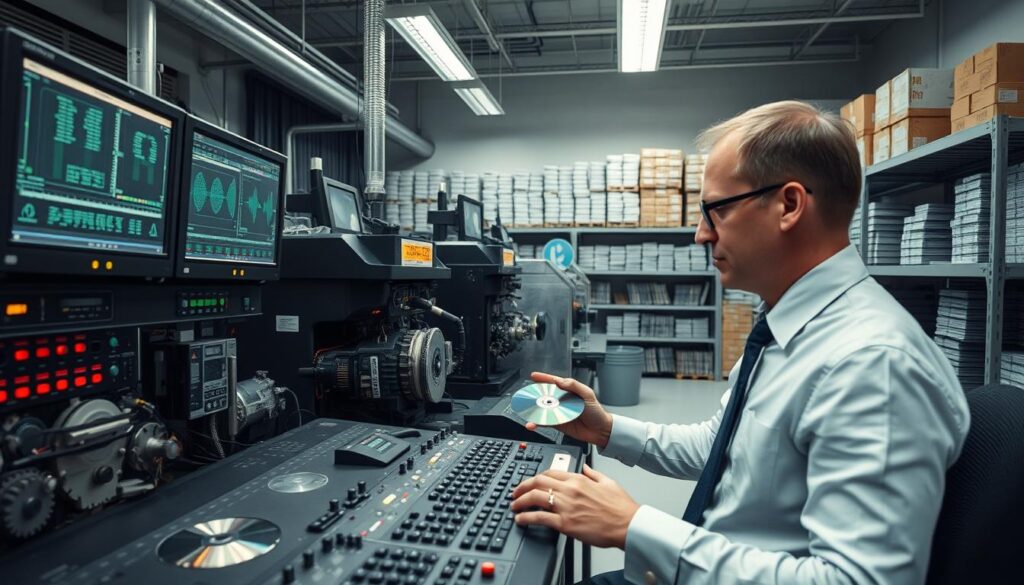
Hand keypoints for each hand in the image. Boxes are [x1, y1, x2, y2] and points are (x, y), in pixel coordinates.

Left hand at [510, 464, 639, 548]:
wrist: (628, 524)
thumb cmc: (621, 507)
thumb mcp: (608, 482)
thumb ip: (593, 473)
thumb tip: (586, 467)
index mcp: (579, 479)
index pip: (549, 473)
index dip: (535, 477)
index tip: (529, 483)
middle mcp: (570, 490)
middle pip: (537, 482)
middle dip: (522, 487)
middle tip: (515, 493)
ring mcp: (566, 506)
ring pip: (535, 497)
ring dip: (520, 501)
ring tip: (514, 506)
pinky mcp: (566, 523)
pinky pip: (540, 518)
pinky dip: (526, 518)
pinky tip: (521, 520)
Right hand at [527, 372, 612, 448]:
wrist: (601, 431)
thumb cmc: (597, 412)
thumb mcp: (588, 394)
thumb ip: (574, 386)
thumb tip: (561, 381)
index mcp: (569, 391)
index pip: (554, 382)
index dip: (543, 378)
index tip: (533, 376)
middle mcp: (563, 401)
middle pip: (545, 395)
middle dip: (535, 394)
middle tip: (526, 394)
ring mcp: (559, 412)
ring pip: (543, 409)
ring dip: (534, 409)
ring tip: (526, 409)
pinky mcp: (558, 424)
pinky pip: (545, 423)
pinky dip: (537, 423)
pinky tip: (532, 423)